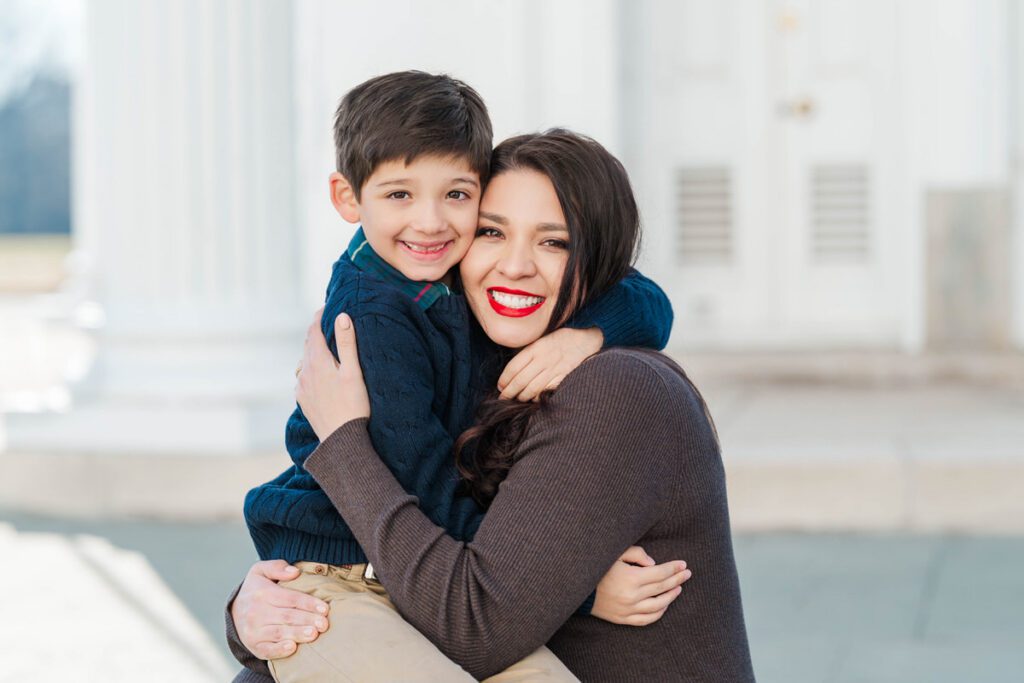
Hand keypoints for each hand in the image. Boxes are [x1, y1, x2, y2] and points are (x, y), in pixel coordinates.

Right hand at [231, 561, 329, 659]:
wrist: (234, 612)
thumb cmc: (256, 589)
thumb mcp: (261, 571)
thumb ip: (277, 567)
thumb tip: (295, 572)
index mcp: (262, 593)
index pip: (290, 598)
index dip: (308, 603)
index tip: (325, 608)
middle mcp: (257, 612)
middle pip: (287, 616)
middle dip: (307, 620)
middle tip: (324, 624)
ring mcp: (254, 631)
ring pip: (279, 633)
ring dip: (297, 634)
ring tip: (314, 634)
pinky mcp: (254, 646)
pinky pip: (266, 650)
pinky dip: (279, 651)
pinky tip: (292, 648)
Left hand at [295, 308, 370, 440]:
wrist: (341, 441)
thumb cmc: (353, 405)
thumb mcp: (353, 372)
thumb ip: (347, 343)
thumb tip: (341, 316)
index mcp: (317, 362)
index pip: (314, 331)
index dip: (319, 317)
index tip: (326, 307)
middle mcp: (304, 372)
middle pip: (308, 345)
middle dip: (317, 333)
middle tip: (329, 324)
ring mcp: (301, 387)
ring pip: (304, 362)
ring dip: (313, 352)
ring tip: (326, 349)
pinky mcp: (302, 399)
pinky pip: (304, 377)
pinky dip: (311, 369)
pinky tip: (321, 374)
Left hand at [498, 327, 602, 401]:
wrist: (585, 340)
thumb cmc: (560, 340)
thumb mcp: (541, 340)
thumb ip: (527, 353)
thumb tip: (511, 372)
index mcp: (535, 348)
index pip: (513, 366)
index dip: (504, 379)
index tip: (500, 386)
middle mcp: (543, 359)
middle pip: (520, 380)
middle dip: (509, 392)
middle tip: (503, 398)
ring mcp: (554, 369)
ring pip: (532, 388)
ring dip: (521, 396)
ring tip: (516, 399)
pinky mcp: (563, 377)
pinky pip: (546, 391)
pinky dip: (537, 397)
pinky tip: (532, 398)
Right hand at [591, 546, 690, 625]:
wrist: (577, 589)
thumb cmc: (598, 568)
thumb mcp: (615, 554)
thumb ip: (636, 554)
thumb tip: (654, 563)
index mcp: (631, 578)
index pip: (660, 573)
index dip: (673, 568)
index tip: (683, 564)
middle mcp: (632, 596)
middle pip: (662, 587)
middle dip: (677, 579)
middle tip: (687, 573)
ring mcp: (629, 610)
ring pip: (658, 605)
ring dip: (671, 596)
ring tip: (678, 588)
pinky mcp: (623, 619)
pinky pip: (647, 619)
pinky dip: (659, 613)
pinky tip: (665, 605)